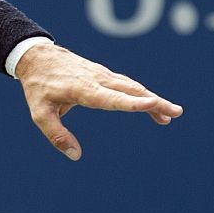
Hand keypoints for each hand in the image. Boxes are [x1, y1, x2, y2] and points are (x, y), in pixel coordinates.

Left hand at [14, 43, 181, 160]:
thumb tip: (75, 155)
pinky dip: (142, 94)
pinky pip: (127, 84)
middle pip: (130, 90)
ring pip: (132, 86)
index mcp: (81, 89)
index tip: (152, 104)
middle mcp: (96, 79)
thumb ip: (56, 134)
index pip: (110, 98)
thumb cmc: (38, 86)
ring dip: (152, 99)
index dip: (131, 103)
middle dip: (153, 101)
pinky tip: (153, 105)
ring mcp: (102, 75)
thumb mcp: (39, 112)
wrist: (37, 56)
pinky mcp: (105, 74)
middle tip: (175, 113)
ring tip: (170, 115)